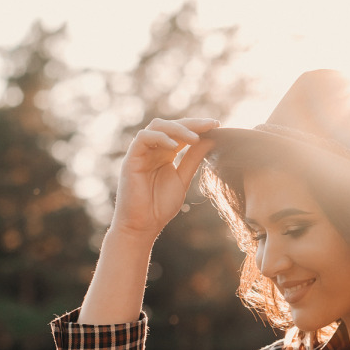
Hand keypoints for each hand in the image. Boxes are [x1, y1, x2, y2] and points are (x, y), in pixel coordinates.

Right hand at [111, 117, 218, 241]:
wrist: (142, 226)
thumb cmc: (160, 207)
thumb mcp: (182, 180)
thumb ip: (193, 160)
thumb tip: (211, 140)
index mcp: (165, 154)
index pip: (182, 133)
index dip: (198, 127)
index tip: (218, 125)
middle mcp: (153, 150)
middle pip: (171, 125)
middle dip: (192, 123)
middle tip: (211, 125)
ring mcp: (141, 152)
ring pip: (157, 126)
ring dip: (177, 128)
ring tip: (195, 138)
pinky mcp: (131, 158)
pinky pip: (143, 138)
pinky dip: (159, 138)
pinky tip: (174, 146)